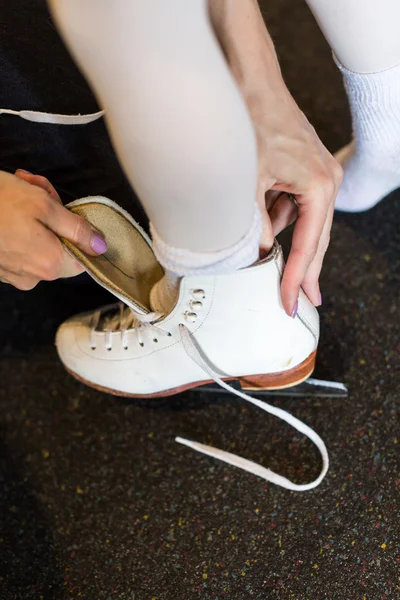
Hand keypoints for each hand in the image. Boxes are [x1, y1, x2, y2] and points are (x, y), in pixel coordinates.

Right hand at [0, 170, 106, 289]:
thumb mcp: (43, 205)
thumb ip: (76, 228)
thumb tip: (101, 246)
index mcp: (50, 264)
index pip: (84, 258)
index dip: (80, 231)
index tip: (67, 209)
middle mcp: (33, 276)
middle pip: (60, 245)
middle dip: (54, 213)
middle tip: (39, 187)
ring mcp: (14, 273)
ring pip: (40, 242)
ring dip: (35, 213)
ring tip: (21, 186)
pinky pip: (20, 245)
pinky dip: (18, 224)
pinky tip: (7, 201)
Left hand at [209, 0, 342, 314]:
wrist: (252, 85)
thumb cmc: (252, 125)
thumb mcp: (246, 183)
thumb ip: (252, 223)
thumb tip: (255, 254)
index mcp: (318, 187)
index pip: (307, 245)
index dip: (296, 277)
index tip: (290, 301)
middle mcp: (326, 183)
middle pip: (316, 241)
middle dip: (305, 273)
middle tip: (300, 302)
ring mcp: (319, 177)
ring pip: (306, 226)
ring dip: (289, 249)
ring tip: (279, 277)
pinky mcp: (307, 172)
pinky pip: (296, 209)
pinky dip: (280, 224)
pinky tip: (266, 235)